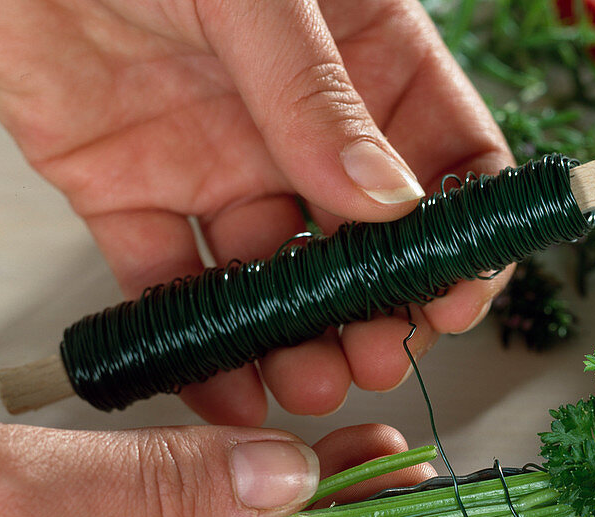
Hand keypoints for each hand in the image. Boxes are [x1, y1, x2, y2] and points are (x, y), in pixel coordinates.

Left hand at [0, 0, 512, 423]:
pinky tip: (222, 381)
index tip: (456, 297)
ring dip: (298, 340)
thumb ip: (313, 91)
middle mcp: (297, 124)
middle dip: (378, 309)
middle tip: (377, 359)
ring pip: (275, 277)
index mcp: (359, 56)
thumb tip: (389, 199)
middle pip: (367, 240)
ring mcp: (218, 163)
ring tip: (307, 381)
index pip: (449, 156)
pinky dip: (193, 340)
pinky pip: (169, 282)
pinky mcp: (131, 193)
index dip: (462, 235)